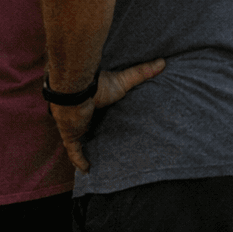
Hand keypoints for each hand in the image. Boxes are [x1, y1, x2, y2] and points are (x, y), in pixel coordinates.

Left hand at [50, 58, 164, 172]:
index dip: (97, 119)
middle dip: (90, 135)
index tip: (106, 125)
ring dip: (82, 148)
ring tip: (94, 160)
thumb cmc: (98, 84)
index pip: (94, 113)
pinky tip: (86, 169)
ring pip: (77, 140)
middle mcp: (81, 115)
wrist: (75, 89)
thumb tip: (162, 62)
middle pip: (85, 128)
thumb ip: (141, 73)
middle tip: (102, 147)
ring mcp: (73, 126)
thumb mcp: (123, 81)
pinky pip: (73, 150)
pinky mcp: (70, 135)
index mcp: (91, 103)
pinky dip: (79, 159)